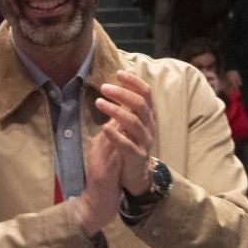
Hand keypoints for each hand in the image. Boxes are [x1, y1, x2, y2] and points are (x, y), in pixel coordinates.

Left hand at [90, 72, 156, 196]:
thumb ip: (127, 100)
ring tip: (98, 102)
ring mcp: (144, 142)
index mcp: (147, 116)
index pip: (146, 94)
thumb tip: (125, 74)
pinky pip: (127, 145)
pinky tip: (104, 126)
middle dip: (122, 94)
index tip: (118, 73)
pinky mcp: (136, 157)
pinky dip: (115, 135)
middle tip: (103, 87)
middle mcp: (149, 127)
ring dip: (115, 110)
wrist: (134, 175)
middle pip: (139, 105)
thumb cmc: (129, 143)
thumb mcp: (128, 120)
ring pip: (133, 123)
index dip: (134, 82)